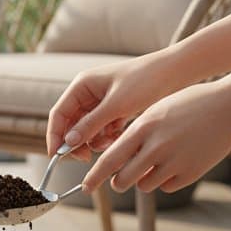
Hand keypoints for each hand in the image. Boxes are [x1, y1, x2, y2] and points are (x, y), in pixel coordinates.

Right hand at [46, 54, 171, 160]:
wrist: (176, 72)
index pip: (59, 114)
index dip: (55, 136)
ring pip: (87, 129)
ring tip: (110, 143)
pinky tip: (119, 138)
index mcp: (82, 86)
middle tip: (86, 159)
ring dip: (94, 140)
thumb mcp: (116, 105)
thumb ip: (90, 125)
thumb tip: (67, 144)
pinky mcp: (116, 109)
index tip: (57, 157)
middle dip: (76, 142)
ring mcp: (101, 102)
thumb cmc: (145, 81)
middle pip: (71, 124)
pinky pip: (103, 129)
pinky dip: (107, 137)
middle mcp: (88, 93)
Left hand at [80, 81, 230, 194]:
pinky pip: (166, 186)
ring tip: (152, 163)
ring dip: (142, 179)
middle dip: (117, 182)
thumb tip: (114, 160)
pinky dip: (164, 180)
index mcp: (142, 129)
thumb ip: (133, 136)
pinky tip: (173, 163)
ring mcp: (175, 162)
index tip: (85, 187)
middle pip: (124, 179)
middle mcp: (156, 147)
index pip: (109, 160)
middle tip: (117, 180)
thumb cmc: (185, 106)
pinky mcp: (192, 173)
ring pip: (144, 185)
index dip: (94, 176)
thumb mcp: (153, 114)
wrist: (226, 107)